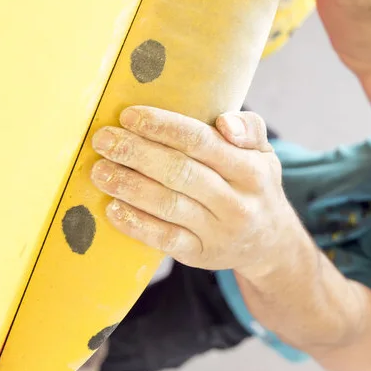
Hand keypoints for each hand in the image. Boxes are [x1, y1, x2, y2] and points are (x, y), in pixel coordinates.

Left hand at [89, 107, 298, 275]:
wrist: (270, 243)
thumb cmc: (255, 186)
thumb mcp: (265, 153)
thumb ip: (249, 128)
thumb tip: (224, 122)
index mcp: (251, 169)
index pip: (202, 142)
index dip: (163, 127)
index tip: (129, 116)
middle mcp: (237, 202)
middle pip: (180, 172)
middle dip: (136, 153)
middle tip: (103, 140)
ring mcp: (219, 231)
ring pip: (168, 205)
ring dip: (128, 186)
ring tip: (100, 171)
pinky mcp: (201, 255)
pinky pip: (164, 239)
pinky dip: (136, 224)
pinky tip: (112, 209)